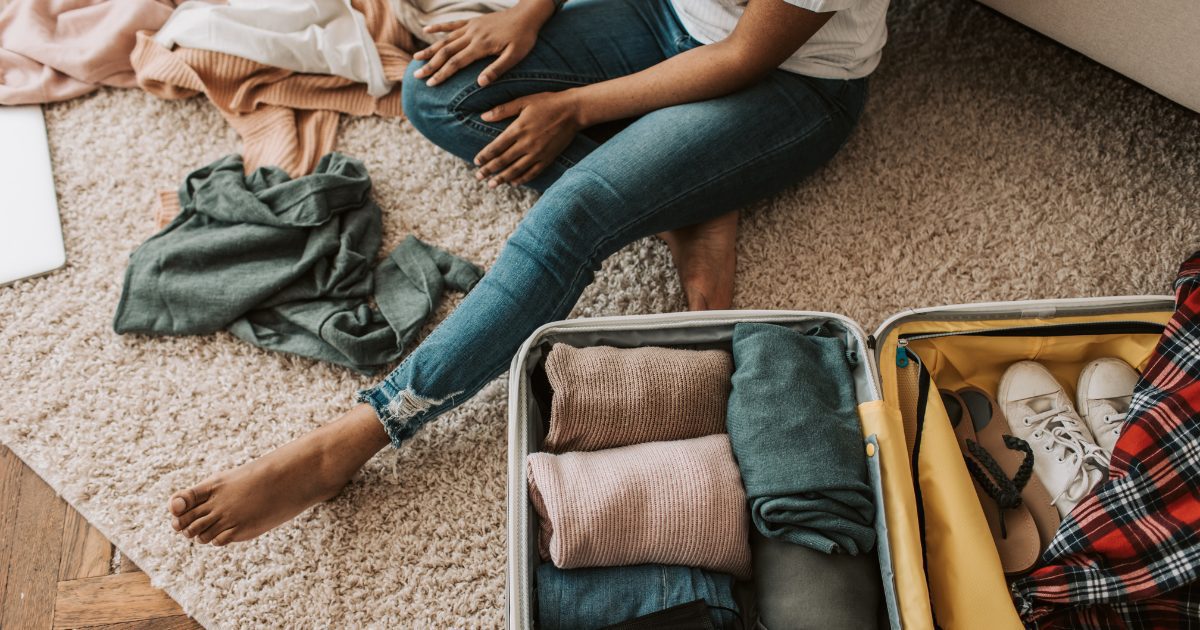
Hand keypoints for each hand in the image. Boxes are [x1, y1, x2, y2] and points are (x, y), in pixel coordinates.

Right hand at [413, 1, 553, 86]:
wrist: (527, 14)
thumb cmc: (524, 38)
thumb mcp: (515, 56)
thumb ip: (497, 69)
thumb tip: (480, 84)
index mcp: (481, 45)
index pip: (456, 62)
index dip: (442, 73)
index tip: (430, 83)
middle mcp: (472, 35)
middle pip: (446, 51)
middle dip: (430, 64)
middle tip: (416, 75)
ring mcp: (471, 27)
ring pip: (445, 39)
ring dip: (430, 49)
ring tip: (416, 58)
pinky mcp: (473, 22)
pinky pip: (452, 24)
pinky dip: (439, 27)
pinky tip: (426, 30)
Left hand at [474, 91, 581, 187]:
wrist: (573, 111)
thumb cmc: (548, 103)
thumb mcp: (524, 101)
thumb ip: (503, 110)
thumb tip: (483, 116)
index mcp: (518, 129)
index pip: (496, 147)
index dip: (484, 156)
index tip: (476, 162)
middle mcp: (526, 143)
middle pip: (503, 161)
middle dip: (489, 170)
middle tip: (478, 177)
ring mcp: (538, 153)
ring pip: (516, 170)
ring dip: (502, 178)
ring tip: (492, 185)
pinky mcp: (548, 158)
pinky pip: (532, 172)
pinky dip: (522, 179)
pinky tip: (514, 183)